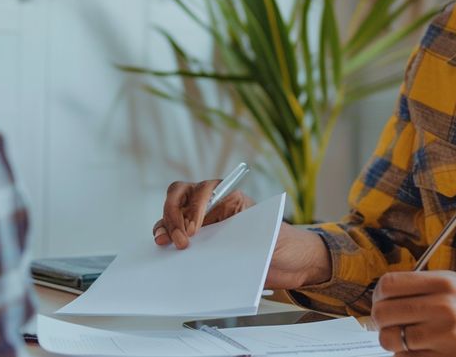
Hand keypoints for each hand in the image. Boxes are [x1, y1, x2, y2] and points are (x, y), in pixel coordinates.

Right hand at [152, 179, 332, 288]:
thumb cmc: (283, 243)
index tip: (194, 229)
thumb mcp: (270, 235)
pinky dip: (166, 239)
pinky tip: (163, 250)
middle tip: (178, 238)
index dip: (195, 206)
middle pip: (181, 195)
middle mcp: (214, 206)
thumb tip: (222, 242)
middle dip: (174, 213)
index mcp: (232, 197)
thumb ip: (247, 235)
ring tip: (162, 241)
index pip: (205, 190)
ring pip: (173, 213)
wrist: (292, 264)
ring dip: (165, 224)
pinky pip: (175, 235)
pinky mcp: (199, 243)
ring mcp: (204, 223)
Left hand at [370, 271, 455, 356]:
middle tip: (385, 322)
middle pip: (384, 313)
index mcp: (445, 283)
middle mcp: (445, 308)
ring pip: (392, 341)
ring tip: (403, 338)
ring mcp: (448, 337)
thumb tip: (383, 295)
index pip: (389, 284)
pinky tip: (417, 351)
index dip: (378, 293)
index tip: (381, 300)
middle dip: (379, 319)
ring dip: (392, 341)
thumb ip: (423, 286)